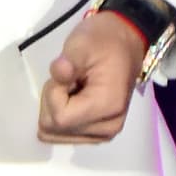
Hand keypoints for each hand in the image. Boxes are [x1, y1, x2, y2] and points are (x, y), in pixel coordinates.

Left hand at [38, 11, 146, 143]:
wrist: (124, 43)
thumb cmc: (103, 41)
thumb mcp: (82, 44)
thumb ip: (67, 61)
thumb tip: (58, 72)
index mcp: (107, 107)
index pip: (60, 119)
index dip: (52, 95)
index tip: (64, 74)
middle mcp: (107, 128)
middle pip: (55, 129)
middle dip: (52, 101)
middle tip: (68, 79)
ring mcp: (104, 134)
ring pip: (55, 134)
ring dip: (55, 108)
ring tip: (73, 87)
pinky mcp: (98, 133)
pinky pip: (63, 134)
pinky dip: (61, 115)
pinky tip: (74, 97)